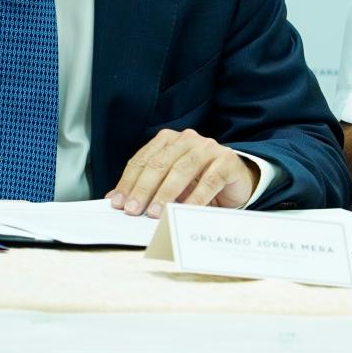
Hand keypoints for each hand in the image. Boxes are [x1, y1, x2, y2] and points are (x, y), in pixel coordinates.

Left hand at [108, 128, 258, 215]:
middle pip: (159, 164)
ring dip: (166, 193)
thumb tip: (115, 199)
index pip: (142, 160)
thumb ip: (145, 187)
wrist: (236, 180)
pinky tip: (184, 212)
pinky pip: (209, 181)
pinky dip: (195, 198)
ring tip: (155, 213)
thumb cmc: (198, 181)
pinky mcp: (227, 161)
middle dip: (143, 189)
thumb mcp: (169, 183)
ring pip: (182, 170)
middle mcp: (187, 139)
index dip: (128, 182)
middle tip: (133, 210)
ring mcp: (208, 148)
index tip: (118, 203)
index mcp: (168, 140)